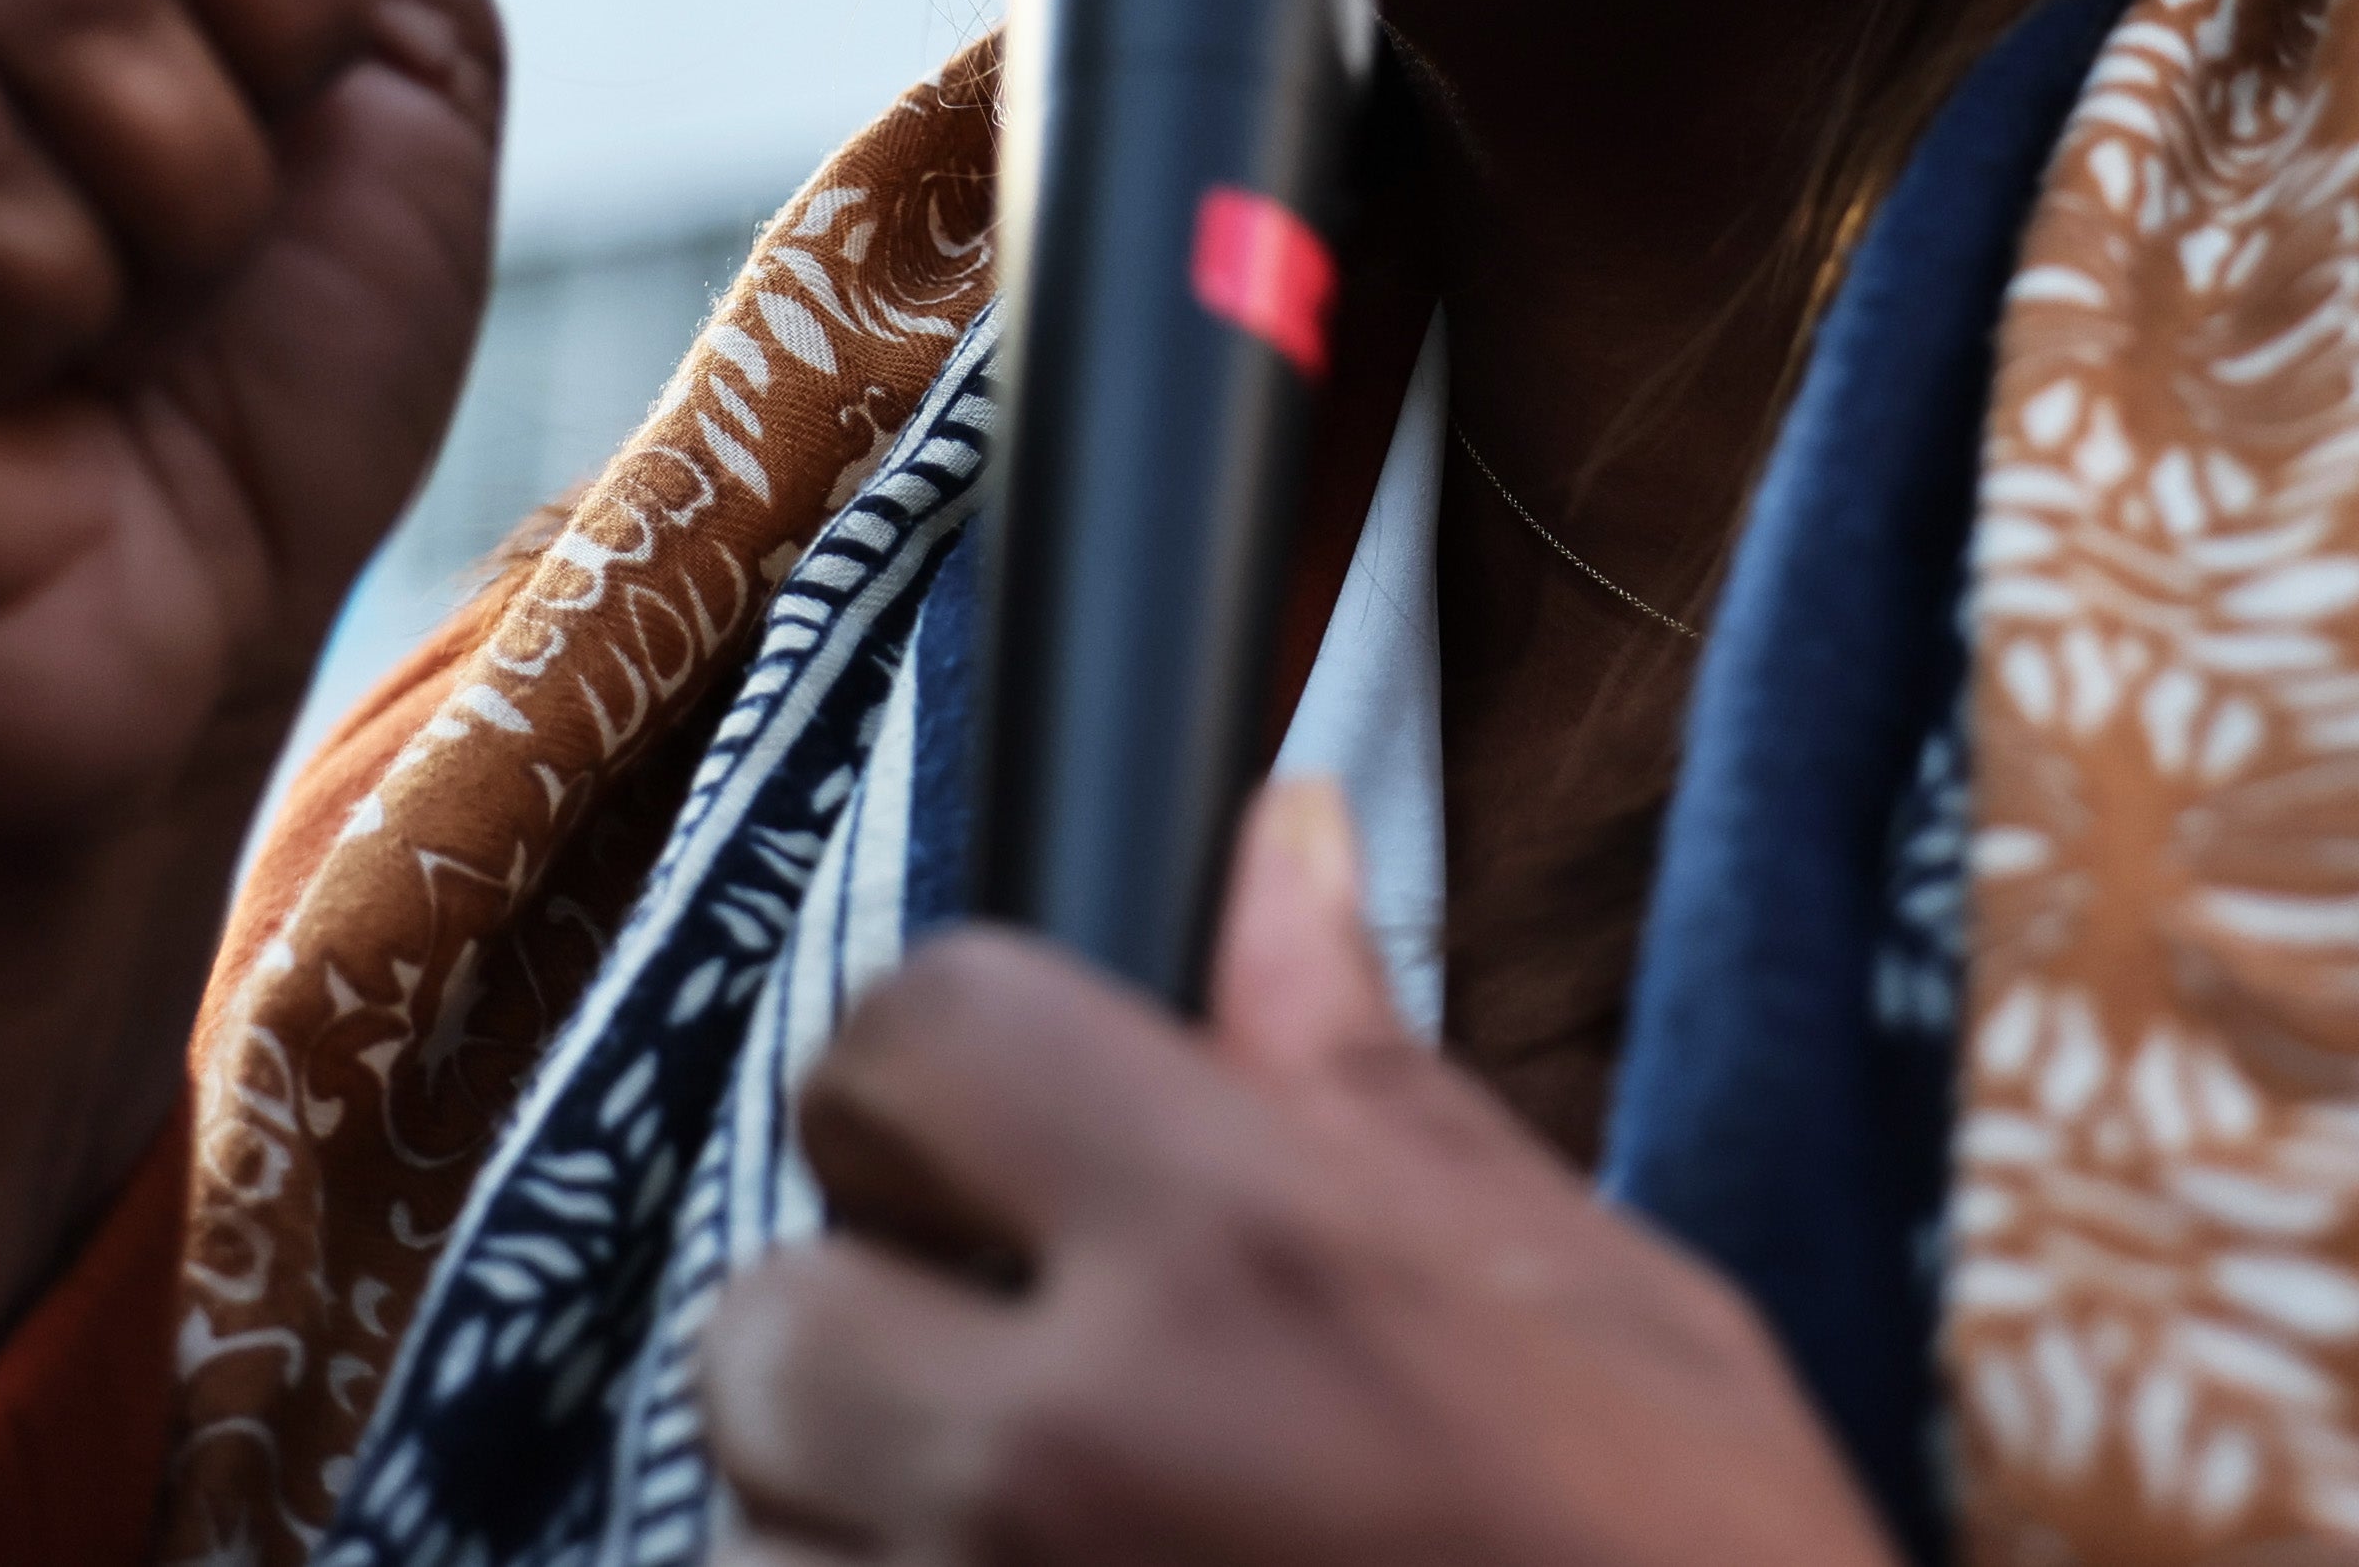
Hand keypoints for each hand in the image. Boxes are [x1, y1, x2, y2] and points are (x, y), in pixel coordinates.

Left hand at [709, 784, 1899, 1566]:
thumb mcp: (1595, 1303)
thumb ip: (1373, 1089)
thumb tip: (1282, 860)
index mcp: (1239, 1259)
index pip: (916, 1032)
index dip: (949, 1071)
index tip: (1002, 1136)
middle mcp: (1062, 1453)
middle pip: (766, 1323)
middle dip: (874, 1331)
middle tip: (1036, 1376)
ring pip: (764, 1537)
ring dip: (873, 1525)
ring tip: (1073, 1543)